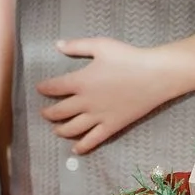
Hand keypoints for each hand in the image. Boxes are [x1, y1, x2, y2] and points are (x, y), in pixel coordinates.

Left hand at [34, 38, 179, 155]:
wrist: (155, 75)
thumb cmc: (128, 57)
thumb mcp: (101, 46)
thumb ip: (77, 46)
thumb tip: (56, 45)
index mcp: (81, 81)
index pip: (55, 87)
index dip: (44, 89)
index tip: (40, 89)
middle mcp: (86, 102)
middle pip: (60, 111)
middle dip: (48, 113)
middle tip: (44, 113)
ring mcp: (98, 116)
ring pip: (73, 128)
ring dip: (61, 130)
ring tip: (56, 130)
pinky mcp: (112, 125)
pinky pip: (93, 139)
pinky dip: (82, 146)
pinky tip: (75, 149)